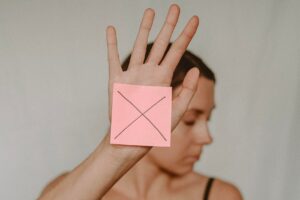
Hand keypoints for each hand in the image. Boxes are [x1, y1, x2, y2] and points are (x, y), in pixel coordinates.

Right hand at [106, 4, 198, 141]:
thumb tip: (196, 69)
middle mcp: (150, 72)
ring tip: (150, 12)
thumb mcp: (175, 112)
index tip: (195, 19)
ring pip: (140, 45)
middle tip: (175, 7)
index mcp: (164, 79)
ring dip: (144, 28)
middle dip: (168, 25)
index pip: (178, 51)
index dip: (187, 35)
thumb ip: (187, 91)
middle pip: (161, 43)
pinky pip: (113, 58)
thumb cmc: (154, 128)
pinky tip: (112, 29)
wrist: (131, 138)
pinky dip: (111, 44)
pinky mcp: (116, 80)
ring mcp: (133, 74)